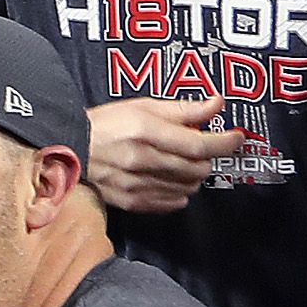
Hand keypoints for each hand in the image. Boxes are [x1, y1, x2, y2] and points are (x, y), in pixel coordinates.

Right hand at [87, 96, 251, 213]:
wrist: (69, 149)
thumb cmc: (106, 124)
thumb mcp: (143, 106)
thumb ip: (183, 109)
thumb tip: (217, 104)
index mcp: (145, 131)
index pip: (198, 144)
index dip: (224, 142)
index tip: (237, 138)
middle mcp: (142, 160)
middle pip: (197, 168)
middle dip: (207, 157)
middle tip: (199, 147)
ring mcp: (136, 184)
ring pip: (188, 187)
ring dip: (193, 175)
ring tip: (180, 162)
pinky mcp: (131, 201)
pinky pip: (171, 203)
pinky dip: (179, 192)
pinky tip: (170, 179)